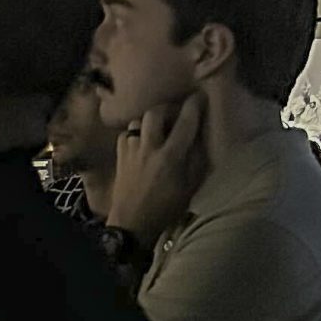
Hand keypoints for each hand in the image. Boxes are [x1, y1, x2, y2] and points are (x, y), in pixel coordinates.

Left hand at [107, 94, 207, 244]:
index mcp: (170, 157)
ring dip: (150, 119)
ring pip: (137, 122)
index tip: (199, 96)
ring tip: (160, 125)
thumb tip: (200, 138)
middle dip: (167, 107)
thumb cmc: (166, 208)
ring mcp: (130, 151)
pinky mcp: (119, 157)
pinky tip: (142, 139)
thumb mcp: (190, 187)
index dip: (194, 105)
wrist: (132, 224)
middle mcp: (149, 148)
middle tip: (177, 111)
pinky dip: (135, 132)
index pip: (185, 122)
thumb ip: (196, 160)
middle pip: (155, 113)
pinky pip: (126, 134)